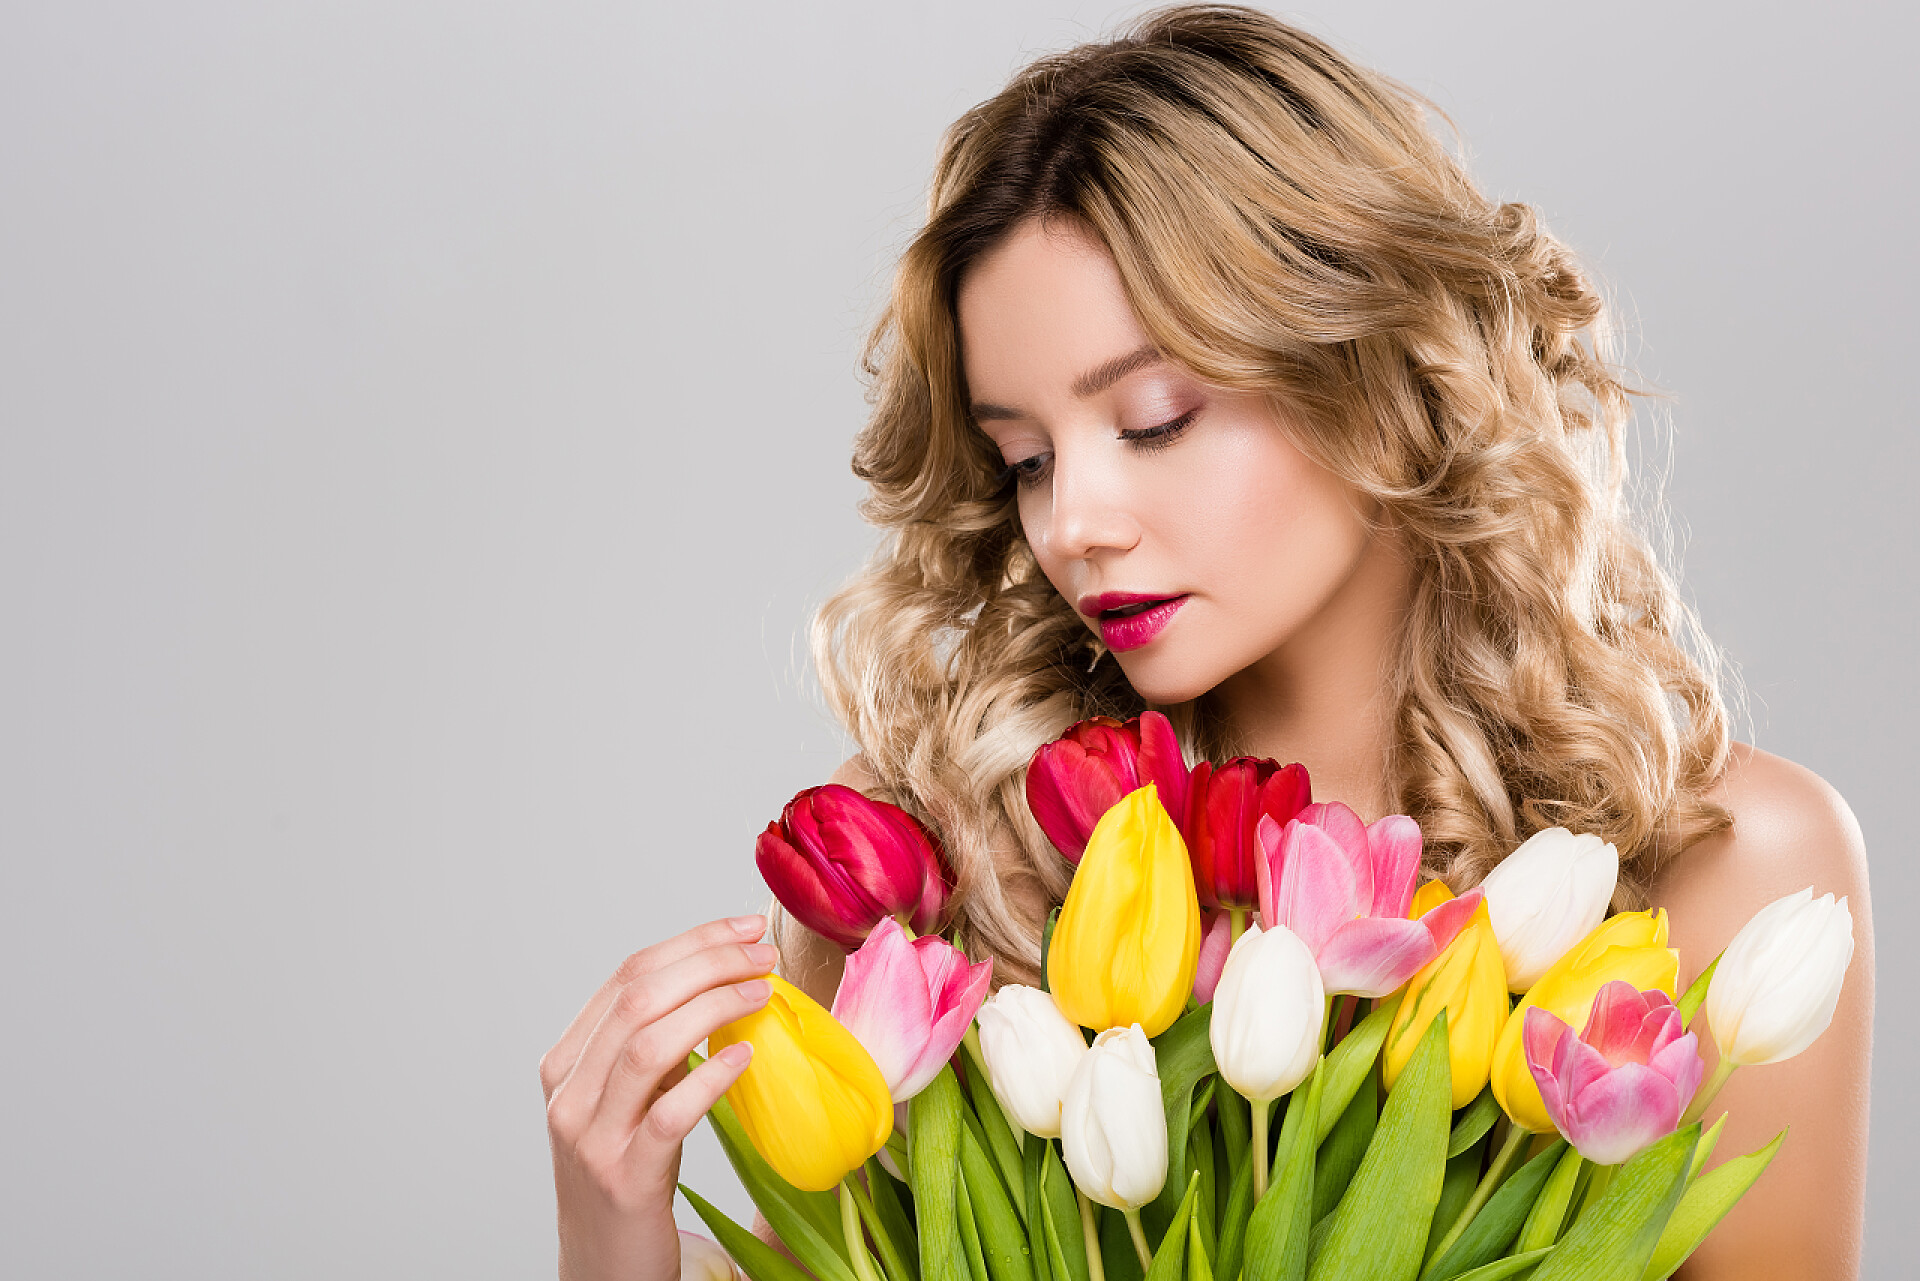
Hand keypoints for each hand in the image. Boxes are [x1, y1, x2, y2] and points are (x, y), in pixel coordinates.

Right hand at [542, 914, 775, 1280]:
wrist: (604, 1267)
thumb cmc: (629, 1177)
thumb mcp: (626, 1103)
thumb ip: (651, 1049)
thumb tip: (719, 982)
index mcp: (565, 1063)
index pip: (626, 976)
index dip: (690, 942)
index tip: (744, 928)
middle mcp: (568, 1094)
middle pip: (637, 999)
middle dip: (706, 962)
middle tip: (763, 953)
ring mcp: (591, 1138)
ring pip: (647, 1047)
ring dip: (713, 1007)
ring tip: (762, 993)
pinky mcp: (625, 1179)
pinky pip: (669, 1115)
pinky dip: (710, 1076)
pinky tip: (745, 1056)